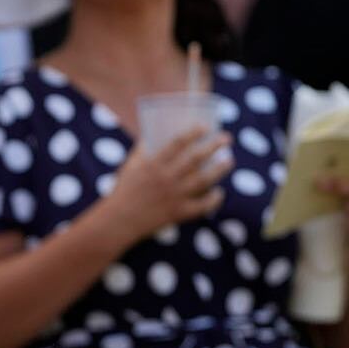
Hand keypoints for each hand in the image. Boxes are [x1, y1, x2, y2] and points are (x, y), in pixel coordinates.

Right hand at [103, 126, 231, 241]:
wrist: (119, 221)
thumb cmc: (124, 190)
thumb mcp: (130, 166)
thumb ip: (143, 150)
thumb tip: (155, 134)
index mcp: (153, 165)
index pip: (177, 143)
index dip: (193, 133)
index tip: (204, 126)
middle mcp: (165, 179)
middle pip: (195, 159)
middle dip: (213, 146)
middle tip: (226, 138)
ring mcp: (173, 196)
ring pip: (203, 180)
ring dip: (219, 169)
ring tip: (229, 161)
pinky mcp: (178, 213)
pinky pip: (202, 206)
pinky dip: (213, 199)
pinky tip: (219, 192)